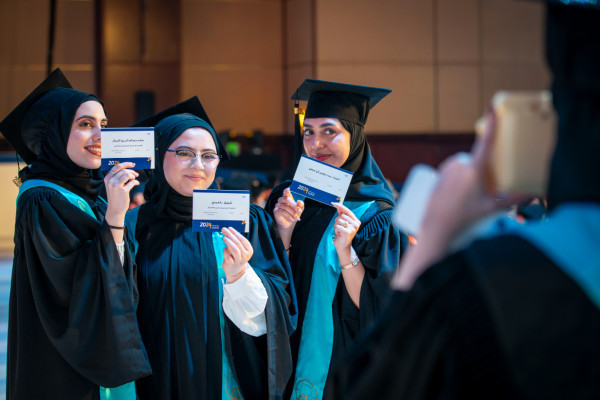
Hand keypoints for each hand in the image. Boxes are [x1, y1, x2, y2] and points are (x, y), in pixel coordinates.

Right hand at [104, 162, 139, 225]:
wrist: (115, 209)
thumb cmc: (115, 196)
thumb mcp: (112, 186)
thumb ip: (117, 178)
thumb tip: (128, 170)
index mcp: (107, 178)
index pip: (116, 167)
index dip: (126, 164)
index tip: (132, 164)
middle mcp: (110, 181)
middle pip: (123, 170)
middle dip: (131, 171)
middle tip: (136, 174)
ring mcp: (116, 186)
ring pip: (127, 175)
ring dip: (133, 176)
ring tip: (135, 178)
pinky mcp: (123, 191)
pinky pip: (132, 182)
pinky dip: (136, 182)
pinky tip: (137, 183)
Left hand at [221, 227, 253, 282]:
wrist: (236, 271)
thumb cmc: (237, 256)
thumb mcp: (239, 249)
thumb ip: (236, 242)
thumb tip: (228, 231)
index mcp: (249, 250)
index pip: (242, 239)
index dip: (235, 233)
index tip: (229, 228)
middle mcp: (245, 255)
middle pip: (238, 243)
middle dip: (231, 235)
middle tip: (224, 230)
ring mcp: (239, 260)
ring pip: (235, 249)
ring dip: (229, 242)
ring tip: (224, 237)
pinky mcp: (232, 264)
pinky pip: (228, 256)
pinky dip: (225, 251)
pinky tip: (224, 249)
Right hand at [273, 188, 303, 231]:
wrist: (288, 224)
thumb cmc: (294, 215)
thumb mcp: (299, 210)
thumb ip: (300, 205)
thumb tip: (299, 202)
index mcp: (288, 197)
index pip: (286, 192)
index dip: (287, 190)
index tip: (289, 190)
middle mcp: (282, 200)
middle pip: (287, 199)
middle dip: (294, 205)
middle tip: (299, 211)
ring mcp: (278, 205)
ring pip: (285, 206)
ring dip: (292, 213)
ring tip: (296, 218)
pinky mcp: (275, 210)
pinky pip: (282, 211)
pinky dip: (289, 216)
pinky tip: (292, 219)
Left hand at [331, 202, 360, 255]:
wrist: (343, 246)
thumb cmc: (342, 234)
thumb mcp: (343, 223)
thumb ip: (341, 214)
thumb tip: (338, 205)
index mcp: (356, 221)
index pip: (348, 211)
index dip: (340, 206)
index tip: (334, 203)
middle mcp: (356, 224)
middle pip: (342, 216)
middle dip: (337, 221)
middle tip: (339, 228)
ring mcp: (353, 228)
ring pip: (339, 221)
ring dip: (336, 226)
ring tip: (339, 231)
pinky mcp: (348, 232)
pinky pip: (337, 226)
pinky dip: (336, 230)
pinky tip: (339, 234)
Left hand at [419, 111, 525, 242]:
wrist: (436, 230)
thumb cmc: (464, 220)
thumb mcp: (491, 210)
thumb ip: (514, 200)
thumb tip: (534, 194)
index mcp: (474, 170)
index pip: (486, 143)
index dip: (492, 125)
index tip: (494, 108)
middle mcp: (458, 166)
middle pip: (476, 162)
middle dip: (479, 174)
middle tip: (478, 194)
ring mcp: (446, 170)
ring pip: (463, 167)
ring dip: (467, 176)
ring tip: (466, 197)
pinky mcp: (436, 176)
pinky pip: (451, 173)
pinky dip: (456, 180)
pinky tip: (456, 194)